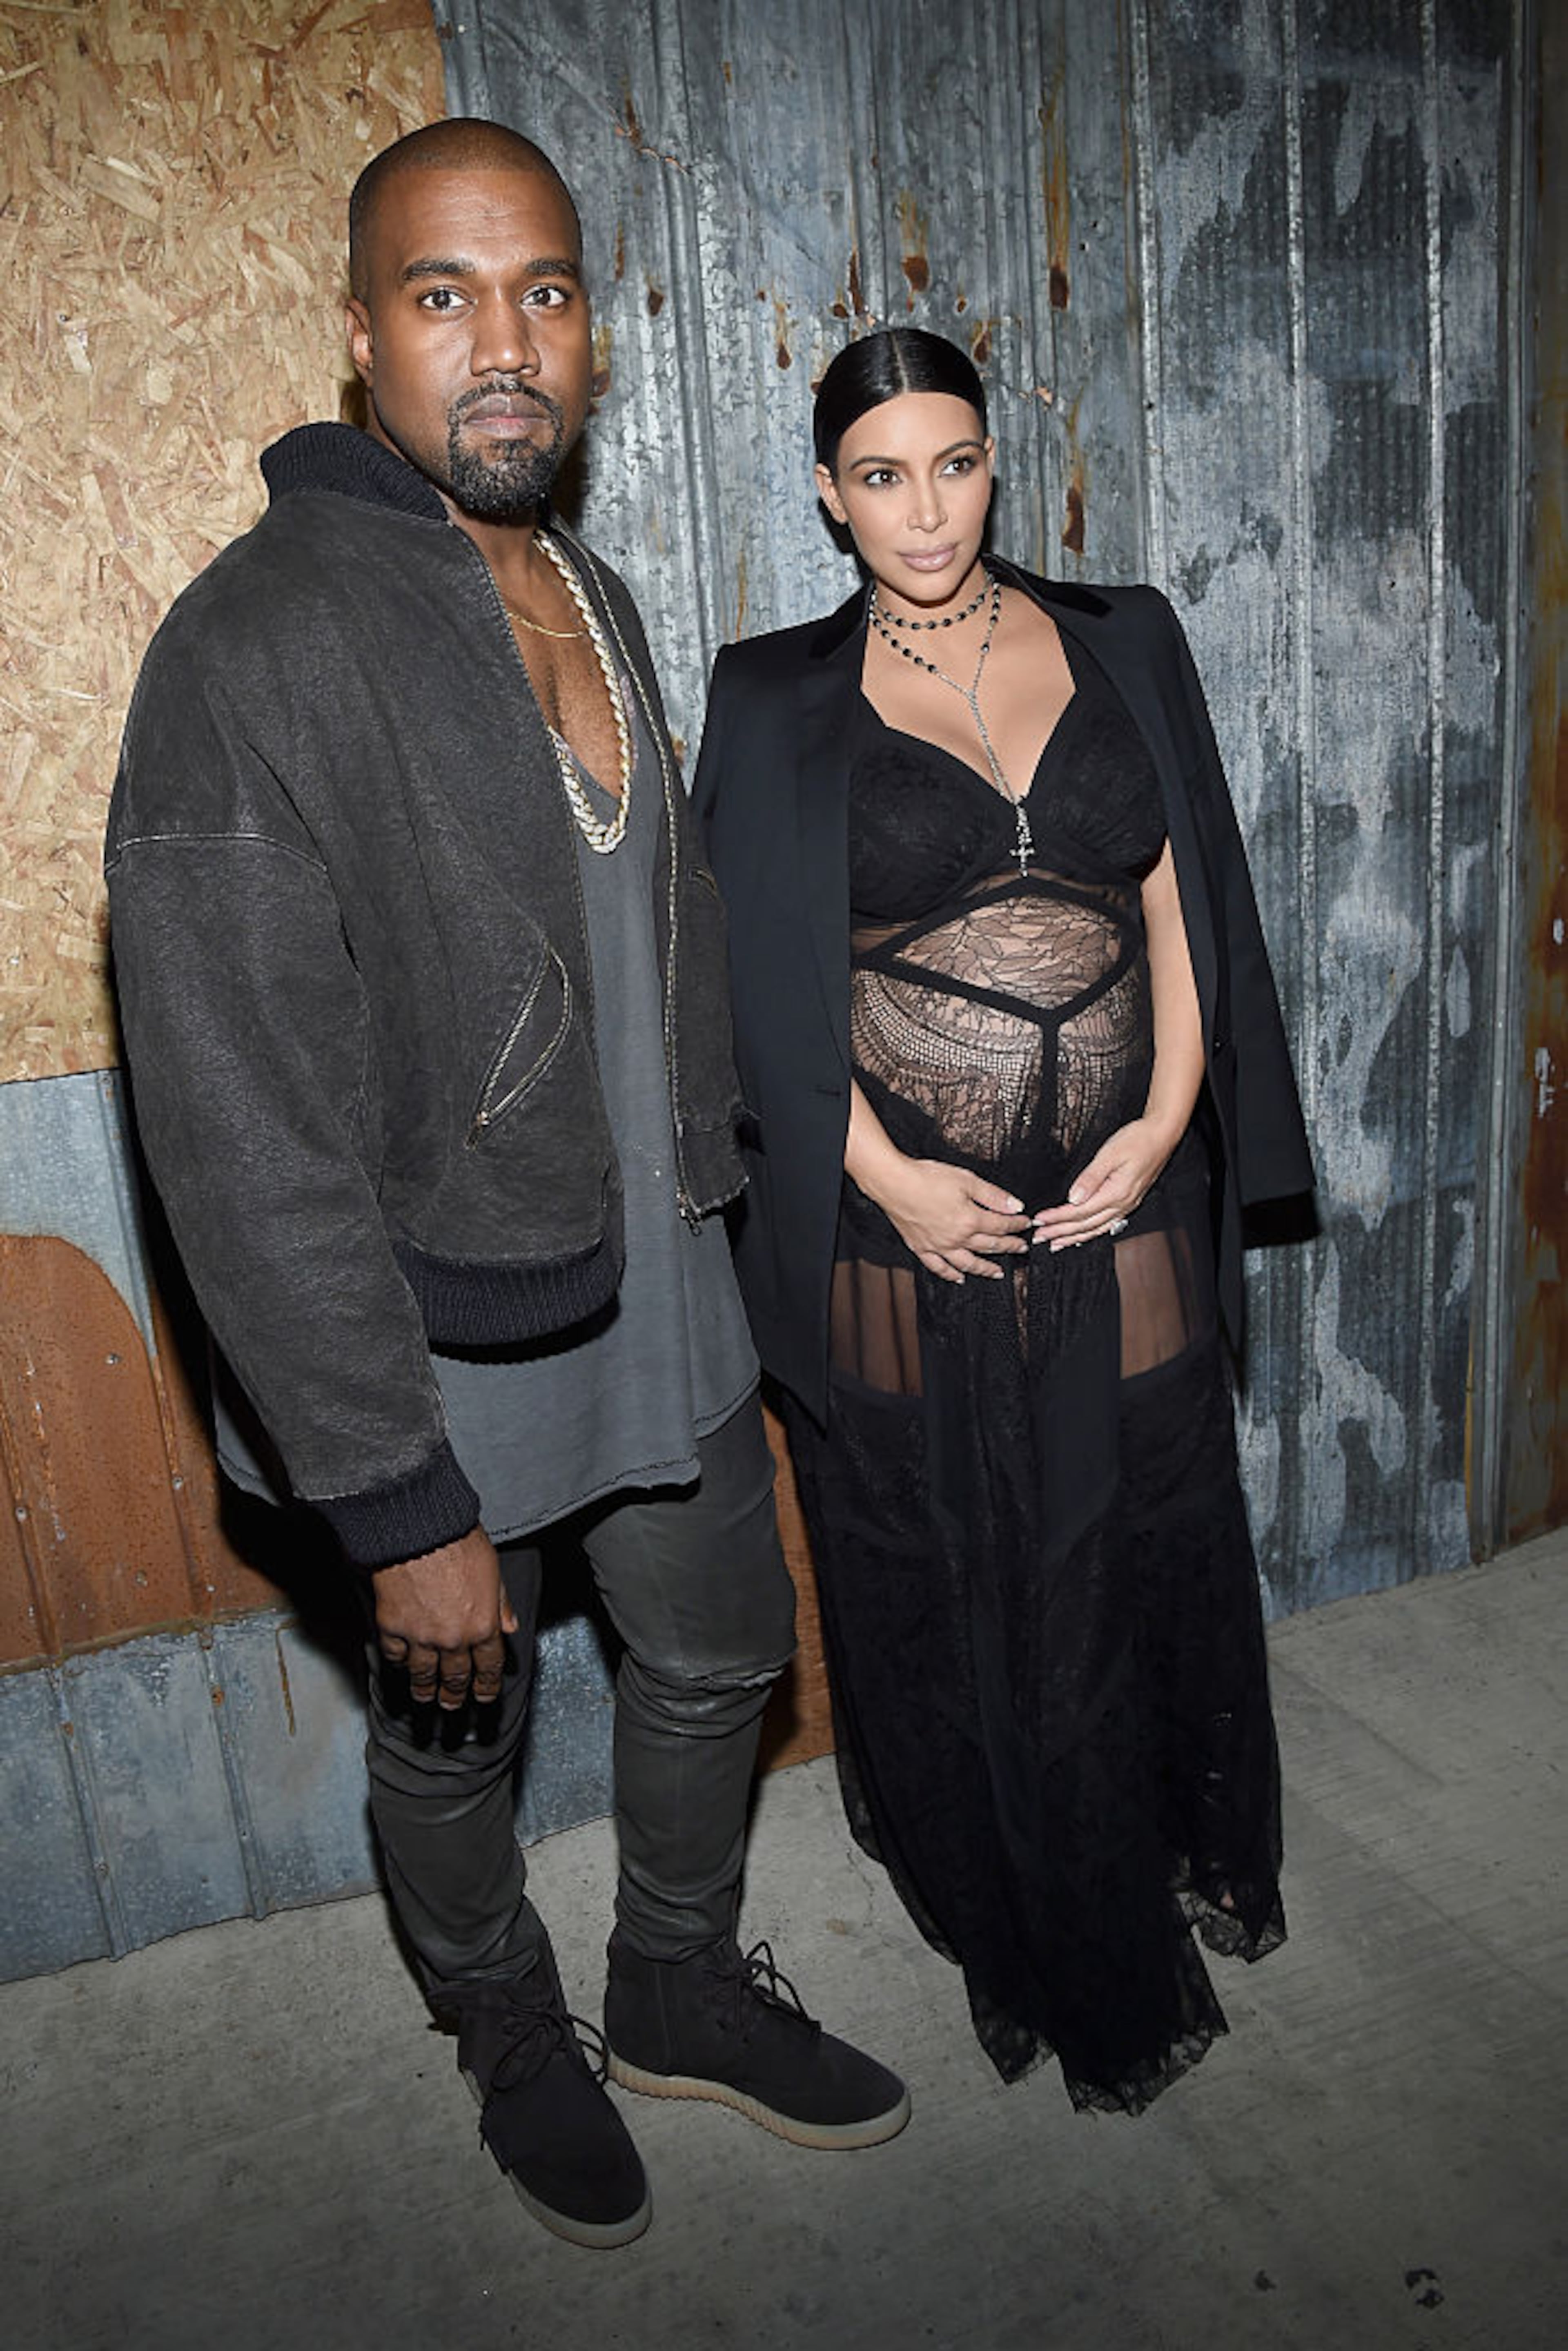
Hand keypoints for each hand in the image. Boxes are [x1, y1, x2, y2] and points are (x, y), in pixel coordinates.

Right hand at [372, 1525, 516, 1709]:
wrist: (418, 1529)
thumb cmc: (458, 1542)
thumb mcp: (493, 1571)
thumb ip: (501, 1603)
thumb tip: (510, 1626)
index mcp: (483, 1625)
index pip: (489, 1667)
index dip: (487, 1686)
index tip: (485, 1696)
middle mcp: (453, 1638)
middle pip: (456, 1677)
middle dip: (456, 1695)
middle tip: (453, 1706)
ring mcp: (421, 1637)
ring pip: (423, 1675)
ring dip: (425, 1690)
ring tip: (425, 1697)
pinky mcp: (392, 1628)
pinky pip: (396, 1656)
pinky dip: (399, 1663)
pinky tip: (402, 1666)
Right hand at [871, 1154, 1031, 1282]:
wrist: (893, 1183)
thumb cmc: (926, 1177)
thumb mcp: (966, 1180)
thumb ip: (992, 1195)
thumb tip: (1015, 1206)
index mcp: (970, 1219)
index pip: (1001, 1225)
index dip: (1017, 1224)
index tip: (1026, 1223)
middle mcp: (957, 1238)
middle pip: (989, 1245)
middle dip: (1009, 1247)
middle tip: (1021, 1248)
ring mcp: (938, 1245)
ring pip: (967, 1263)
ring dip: (985, 1269)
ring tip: (998, 1273)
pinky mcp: (921, 1247)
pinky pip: (939, 1267)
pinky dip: (951, 1275)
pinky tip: (959, 1278)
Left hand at [1031, 1117, 1176, 1251]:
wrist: (1162, 1135)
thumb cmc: (1138, 1140)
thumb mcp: (1110, 1153)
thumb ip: (1090, 1177)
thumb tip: (1073, 1198)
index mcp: (1116, 1193)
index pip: (1078, 1212)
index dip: (1057, 1218)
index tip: (1039, 1220)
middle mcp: (1122, 1204)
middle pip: (1085, 1225)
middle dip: (1060, 1232)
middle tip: (1039, 1237)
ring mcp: (1127, 1205)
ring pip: (1095, 1228)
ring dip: (1073, 1237)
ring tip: (1055, 1244)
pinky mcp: (1129, 1202)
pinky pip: (1106, 1224)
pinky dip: (1090, 1233)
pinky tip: (1082, 1236)